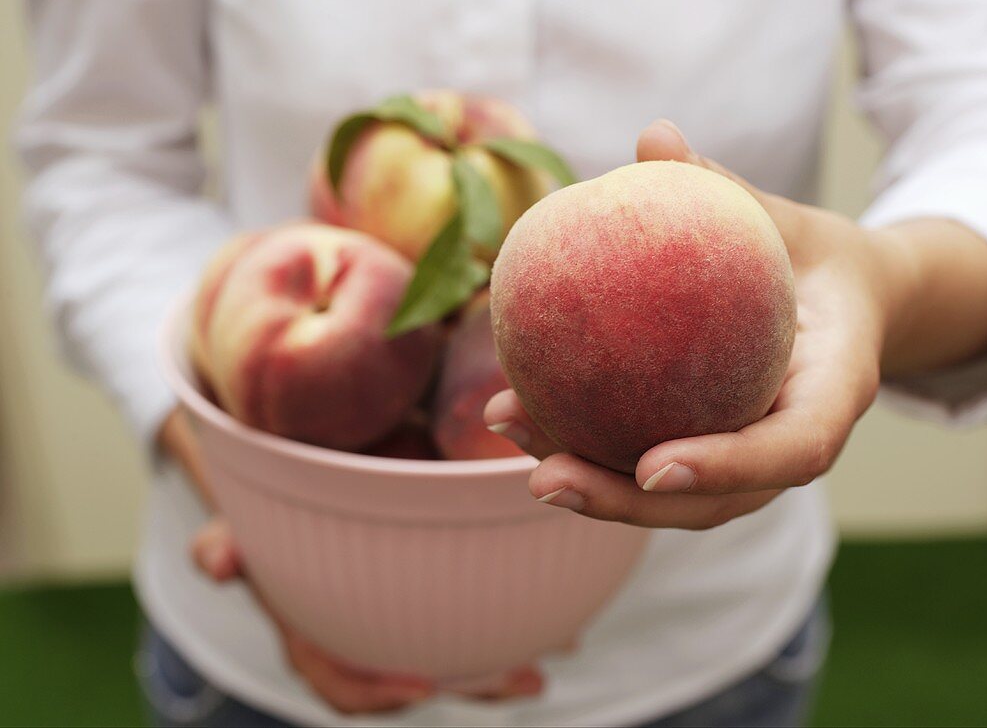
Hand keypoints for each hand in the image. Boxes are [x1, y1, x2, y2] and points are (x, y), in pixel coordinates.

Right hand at [162, 410, 543, 712]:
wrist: (295, 502)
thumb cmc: (265, 521)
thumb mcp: (238, 528)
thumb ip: (225, 543)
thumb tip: (212, 561)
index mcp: (316, 639)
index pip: (342, 684)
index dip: (379, 695)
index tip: (423, 685)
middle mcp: (366, 640)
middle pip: (420, 678)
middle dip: (474, 686)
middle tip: (528, 680)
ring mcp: (401, 623)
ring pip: (457, 654)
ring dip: (507, 659)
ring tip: (561, 646)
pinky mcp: (432, 598)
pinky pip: (473, 617)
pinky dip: (513, 616)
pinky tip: (559, 604)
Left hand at [485, 119, 986, 528]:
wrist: (841, 300)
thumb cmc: (812, 255)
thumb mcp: (785, 218)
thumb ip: (725, 188)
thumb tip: (655, 135)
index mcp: (833, 390)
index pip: (792, 449)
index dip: (726, 466)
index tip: (652, 465)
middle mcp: (790, 438)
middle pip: (717, 501)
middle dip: (627, 502)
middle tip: (545, 479)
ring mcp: (750, 456)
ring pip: (678, 499)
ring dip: (593, 487)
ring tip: (513, 441)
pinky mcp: (711, 449)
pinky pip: (650, 461)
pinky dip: (590, 449)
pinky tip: (520, 415)